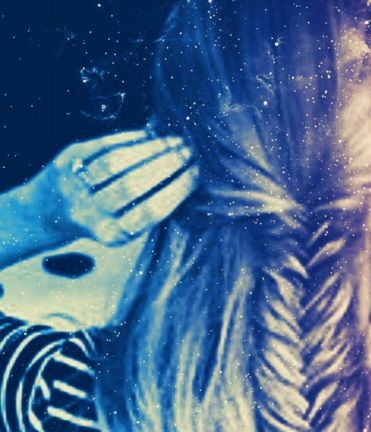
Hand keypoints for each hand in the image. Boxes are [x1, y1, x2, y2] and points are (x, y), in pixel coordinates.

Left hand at [30, 129, 198, 246]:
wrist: (49, 212)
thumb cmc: (101, 219)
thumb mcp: (124, 225)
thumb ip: (149, 207)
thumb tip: (189, 176)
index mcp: (112, 235)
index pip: (149, 212)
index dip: (176, 191)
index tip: (197, 174)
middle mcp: (90, 214)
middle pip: (132, 185)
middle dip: (166, 165)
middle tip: (190, 151)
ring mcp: (75, 186)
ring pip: (116, 163)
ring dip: (149, 149)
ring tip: (174, 140)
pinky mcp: (65, 161)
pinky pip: (101, 146)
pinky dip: (128, 138)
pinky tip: (149, 133)